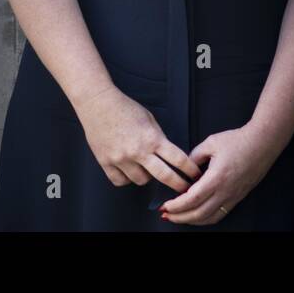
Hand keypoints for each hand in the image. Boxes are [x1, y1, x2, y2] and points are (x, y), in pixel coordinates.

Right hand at [73, 83, 202, 192]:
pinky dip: (127, 178)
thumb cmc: (124, 108)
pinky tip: (128, 169)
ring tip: (146, 166)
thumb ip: (158, 137)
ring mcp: (121, 159)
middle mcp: (138, 151)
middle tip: (184, 188)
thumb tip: (168, 155)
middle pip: (165, 176)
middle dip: (178, 184)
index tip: (195, 175)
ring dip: (147, 176)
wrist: (98, 104)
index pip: (178, 159)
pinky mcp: (106, 163)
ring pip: (142, 181)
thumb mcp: (149, 119)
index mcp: (152, 138)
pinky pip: (121, 181)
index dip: (190, 169)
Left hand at [159, 122, 283, 225]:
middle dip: (179, 217)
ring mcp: (233, 196)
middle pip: (198, 213)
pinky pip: (220, 214)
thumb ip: (194, 156)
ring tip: (179, 218)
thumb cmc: (239, 140)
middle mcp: (225, 191)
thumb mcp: (210, 143)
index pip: (191, 199)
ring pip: (210, 218)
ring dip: (192, 220)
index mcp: (216, 178)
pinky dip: (206, 219)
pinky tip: (198, 215)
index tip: (165, 206)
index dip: (176, 206)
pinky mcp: (238, 197)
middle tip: (166, 215)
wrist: (263, 143)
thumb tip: (185, 169)